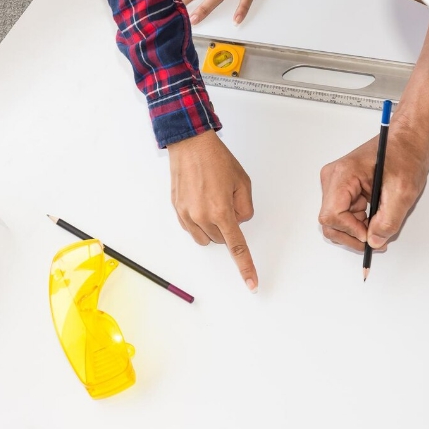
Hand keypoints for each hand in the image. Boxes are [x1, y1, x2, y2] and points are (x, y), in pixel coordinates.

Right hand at [168, 131, 257, 291]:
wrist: (190, 145)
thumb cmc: (216, 160)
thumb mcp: (242, 182)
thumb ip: (244, 207)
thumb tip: (239, 221)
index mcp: (221, 211)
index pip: (236, 246)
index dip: (245, 267)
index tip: (252, 283)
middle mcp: (202, 216)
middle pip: (221, 238)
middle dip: (228, 225)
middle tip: (226, 200)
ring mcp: (187, 215)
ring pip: (206, 236)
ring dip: (212, 225)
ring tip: (212, 199)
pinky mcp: (177, 210)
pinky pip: (192, 227)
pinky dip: (200, 220)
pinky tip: (201, 199)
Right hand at [318, 115, 428, 250]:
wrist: (407, 140)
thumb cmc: (405, 155)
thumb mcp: (403, 191)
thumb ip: (388, 220)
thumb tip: (375, 241)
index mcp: (344, 174)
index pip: (332, 214)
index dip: (351, 230)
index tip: (371, 236)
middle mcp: (334, 178)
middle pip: (330, 220)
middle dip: (352, 234)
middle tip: (376, 240)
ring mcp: (336, 184)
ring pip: (336, 221)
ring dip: (356, 230)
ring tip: (378, 227)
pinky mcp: (343, 189)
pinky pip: (344, 215)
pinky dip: (358, 223)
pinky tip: (375, 219)